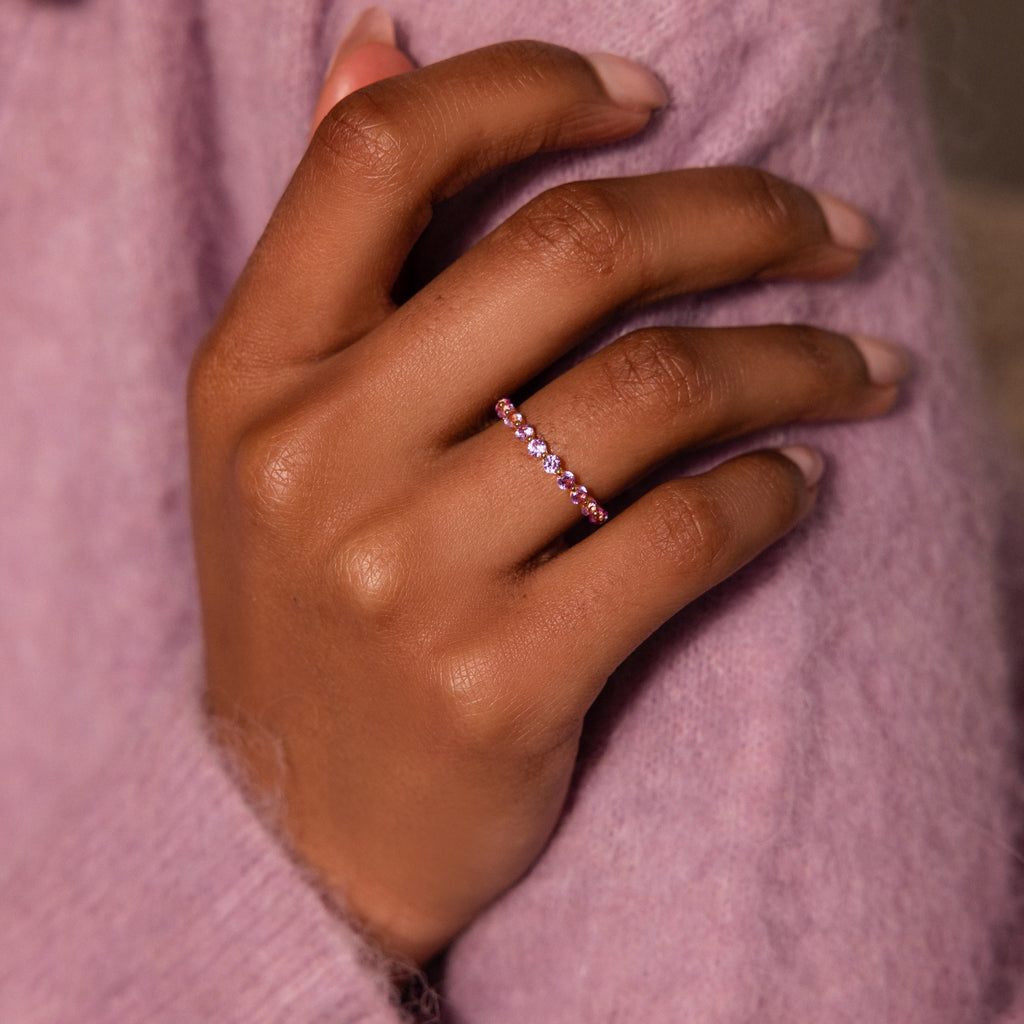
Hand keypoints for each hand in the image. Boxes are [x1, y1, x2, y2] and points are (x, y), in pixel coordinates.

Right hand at [188, 17, 904, 964]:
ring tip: (862, 361)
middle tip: (834, 227)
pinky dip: (771, 491)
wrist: (303, 827)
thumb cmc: (307, 616)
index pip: (383, 159)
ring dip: (796, 359)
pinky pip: (684, 536)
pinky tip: (801, 482)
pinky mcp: (500, 681)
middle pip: (569, 254)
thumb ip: (338, 246)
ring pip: (657, 392)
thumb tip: (381, 40)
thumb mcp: (276, 432)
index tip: (650, 100)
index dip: (528, 88)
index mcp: (255, 374)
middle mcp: (319, 459)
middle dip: (740, 214)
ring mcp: (407, 575)